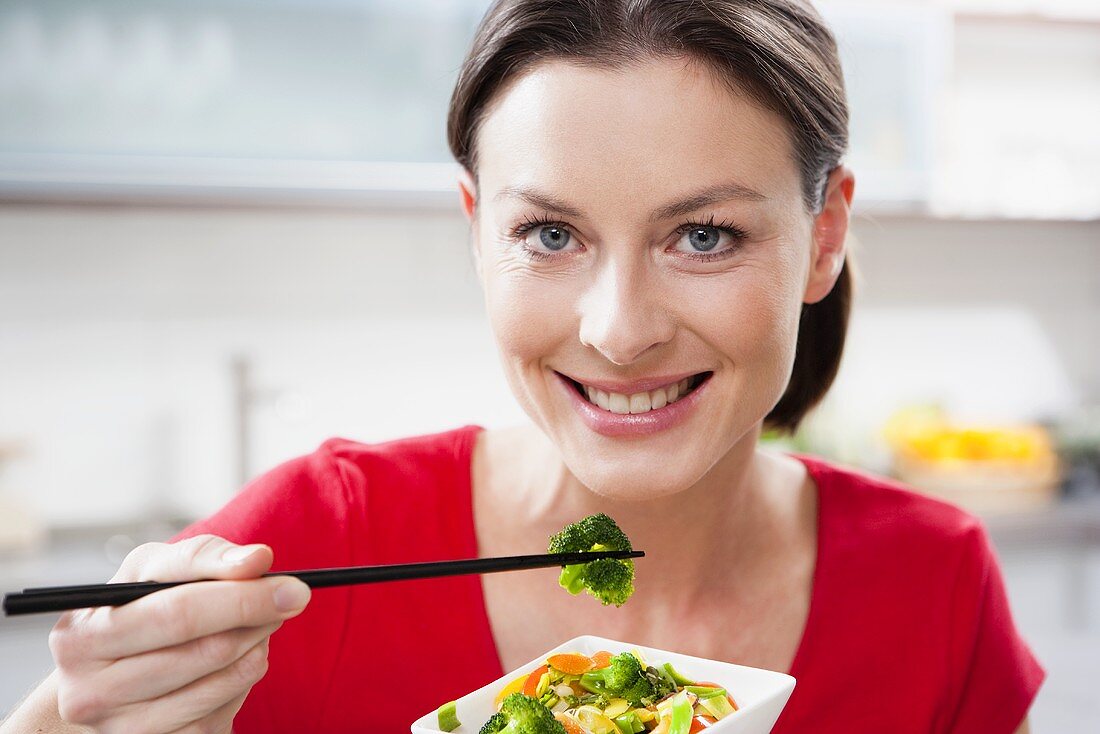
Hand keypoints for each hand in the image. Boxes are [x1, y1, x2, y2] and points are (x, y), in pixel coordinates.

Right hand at [47, 534, 309, 732]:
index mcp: (82, 638)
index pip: (177, 614)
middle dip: (258, 619)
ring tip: (257, 627)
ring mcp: (121, 731)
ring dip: (255, 649)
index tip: (292, 587)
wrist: (106, 676)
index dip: (242, 598)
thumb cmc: (137, 610)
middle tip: (291, 599)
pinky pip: (220, 717)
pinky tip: (235, 662)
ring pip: (221, 686)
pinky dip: (240, 683)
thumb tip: (257, 560)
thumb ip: (204, 558)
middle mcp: (91, 693)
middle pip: (205, 652)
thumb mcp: (154, 570)